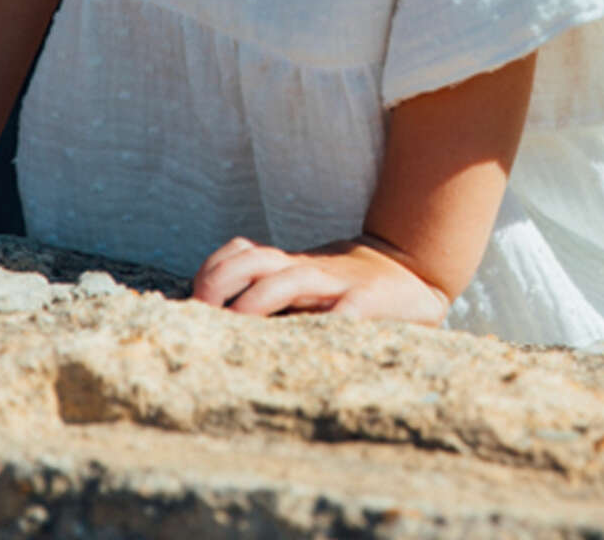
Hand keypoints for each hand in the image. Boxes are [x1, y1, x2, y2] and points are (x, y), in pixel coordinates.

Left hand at [190, 233, 451, 324]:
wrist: (412, 270)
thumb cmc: (345, 288)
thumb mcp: (304, 281)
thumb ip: (270, 292)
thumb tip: (216, 319)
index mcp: (289, 267)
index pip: (241, 254)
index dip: (213, 270)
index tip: (191, 299)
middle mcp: (306, 270)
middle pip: (254, 260)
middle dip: (221, 279)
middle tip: (200, 310)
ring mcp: (336, 284)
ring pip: (288, 279)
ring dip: (257, 299)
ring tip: (235, 322)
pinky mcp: (366, 303)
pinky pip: (341, 314)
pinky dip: (321, 325)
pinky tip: (300, 348)